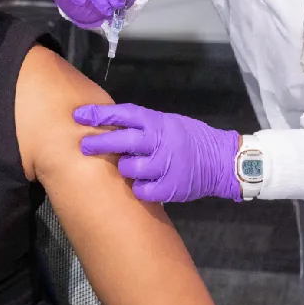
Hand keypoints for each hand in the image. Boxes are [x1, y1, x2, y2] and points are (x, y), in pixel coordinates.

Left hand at [74, 103, 241, 202]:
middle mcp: (161, 141)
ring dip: (125, 169)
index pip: (124, 114)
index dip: (100, 114)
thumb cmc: (191, 139)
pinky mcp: (171, 186)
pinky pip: (142, 190)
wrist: (223, 160)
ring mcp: (166, 164)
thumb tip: (110, 126)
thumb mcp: (169, 123)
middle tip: (84, 146)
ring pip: (130, 168)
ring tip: (130, 169)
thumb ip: (144, 126)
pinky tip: (144, 186)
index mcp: (158, 122)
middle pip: (123, 140)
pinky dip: (139, 189)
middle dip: (100, 143)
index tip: (79, 115)